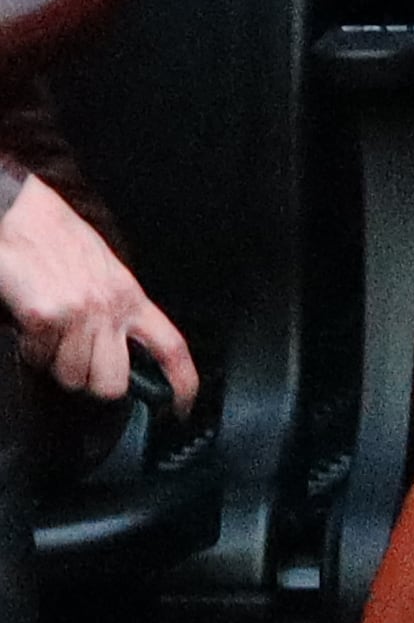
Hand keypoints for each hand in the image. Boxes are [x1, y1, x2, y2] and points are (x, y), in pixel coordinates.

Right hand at [0, 178, 195, 411]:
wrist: (23, 216)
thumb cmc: (59, 243)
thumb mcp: (104, 274)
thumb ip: (116, 311)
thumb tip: (119, 351)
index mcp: (131, 297)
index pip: (171, 346)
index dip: (182, 382)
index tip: (181, 406)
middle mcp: (111, 307)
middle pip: (112, 382)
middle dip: (90, 382)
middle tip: (75, 359)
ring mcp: (80, 313)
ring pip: (72, 377)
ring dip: (54, 363)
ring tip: (49, 334)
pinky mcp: (46, 315)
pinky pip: (37, 358)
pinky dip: (29, 349)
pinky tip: (31, 323)